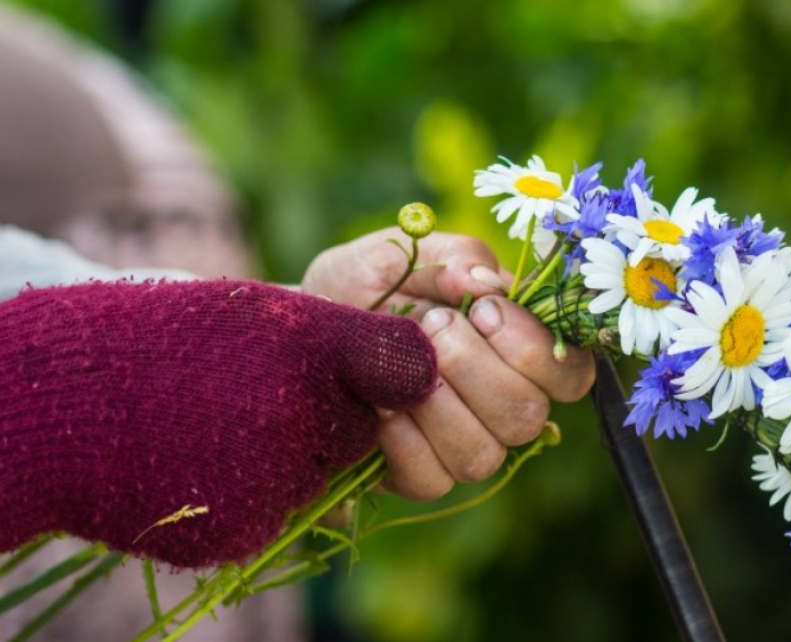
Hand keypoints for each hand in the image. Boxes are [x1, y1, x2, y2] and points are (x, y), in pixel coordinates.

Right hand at [0, 280, 436, 566]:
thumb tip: (424, 376)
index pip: (397, 370)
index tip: (336, 368)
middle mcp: (300, 414)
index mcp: (310, 347)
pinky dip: (251, 492)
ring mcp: (270, 477)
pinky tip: (204, 461)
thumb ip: (349, 341)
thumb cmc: (172, 339)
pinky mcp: (241, 528)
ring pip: (316, 474)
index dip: (365, 370)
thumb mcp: (263, 312)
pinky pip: (275, 511)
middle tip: (256, 396)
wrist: (70, 398)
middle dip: (324, 418)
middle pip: (356, 432)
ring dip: (286, 457)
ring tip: (219, 425)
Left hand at [302, 227, 595, 499]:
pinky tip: (381, 408)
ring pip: (485, 454)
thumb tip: (485, 282)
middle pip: (528, 414)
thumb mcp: (404, 252)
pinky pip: (433, 479)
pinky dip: (405, 441)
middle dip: (475, 367)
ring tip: (402, 363)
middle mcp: (503, 405)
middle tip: (432, 326)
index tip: (482, 309)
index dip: (534, 347)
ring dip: (439, 404)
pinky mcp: (420, 476)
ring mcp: (464, 446)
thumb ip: (453, 257)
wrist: (302, 328)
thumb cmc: (365, 285)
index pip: (570, 373)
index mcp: (518, 351)